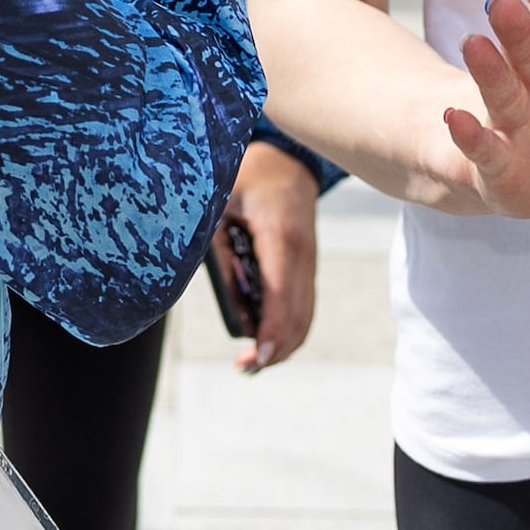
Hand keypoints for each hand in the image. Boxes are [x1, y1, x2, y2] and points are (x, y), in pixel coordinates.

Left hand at [226, 143, 318, 371]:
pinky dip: (289, 329)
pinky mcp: (308, 268)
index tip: (257, 357)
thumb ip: (220, 251)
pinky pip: (303, 306)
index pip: (280, 293)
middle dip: (275, 348)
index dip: (271, 330)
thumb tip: (230, 301)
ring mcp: (309, 262)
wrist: (285, 161)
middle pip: (297, 314)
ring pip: (305, 315)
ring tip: (252, 362)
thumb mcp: (219, 206)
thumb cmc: (245, 178)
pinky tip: (267, 341)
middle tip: (245, 367)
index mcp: (280, 235)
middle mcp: (302, 253)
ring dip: (283, 344)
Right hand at [419, 0, 529, 218]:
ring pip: (501, 92)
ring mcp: (511, 121)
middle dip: (517, 29)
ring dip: (488, 70)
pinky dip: (468, 134)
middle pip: (526, 52)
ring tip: (474, 44)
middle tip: (502, 3)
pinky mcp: (495, 162)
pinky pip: (483, 147)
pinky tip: (453, 117)